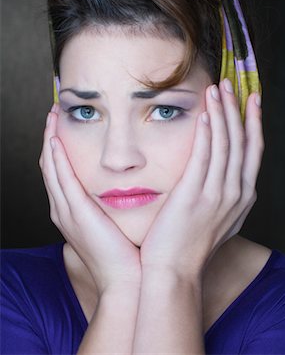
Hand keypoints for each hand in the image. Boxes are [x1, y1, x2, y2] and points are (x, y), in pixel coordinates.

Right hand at [39, 105, 141, 292]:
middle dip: (49, 137)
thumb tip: (124, 181)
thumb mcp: (113, 221)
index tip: (63, 125)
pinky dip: (56, 158)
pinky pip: (62, 179)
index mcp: (71, 211)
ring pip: (51, 168)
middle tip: (53, 112)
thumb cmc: (126, 251)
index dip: (57, 147)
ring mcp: (66, 211)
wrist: (127, 279)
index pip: (59, 171)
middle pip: (50, 166)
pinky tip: (56, 140)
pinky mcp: (76, 213)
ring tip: (52, 115)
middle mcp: (63, 209)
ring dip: (49, 140)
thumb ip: (111, 201)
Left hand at [140, 79, 263, 278]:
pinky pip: (204, 156)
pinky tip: (205, 114)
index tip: (252, 100)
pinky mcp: (194, 194)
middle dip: (239, 110)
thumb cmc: (192, 244)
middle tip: (233, 85)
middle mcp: (235, 193)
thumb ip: (224, 195)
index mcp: (242, 197)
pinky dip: (207, 133)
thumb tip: (222, 175)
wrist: (175, 271)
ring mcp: (216, 194)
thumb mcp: (219, 219)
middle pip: (242, 142)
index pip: (253, 151)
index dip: (254, 123)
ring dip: (223, 114)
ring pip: (225, 144)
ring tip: (217, 90)